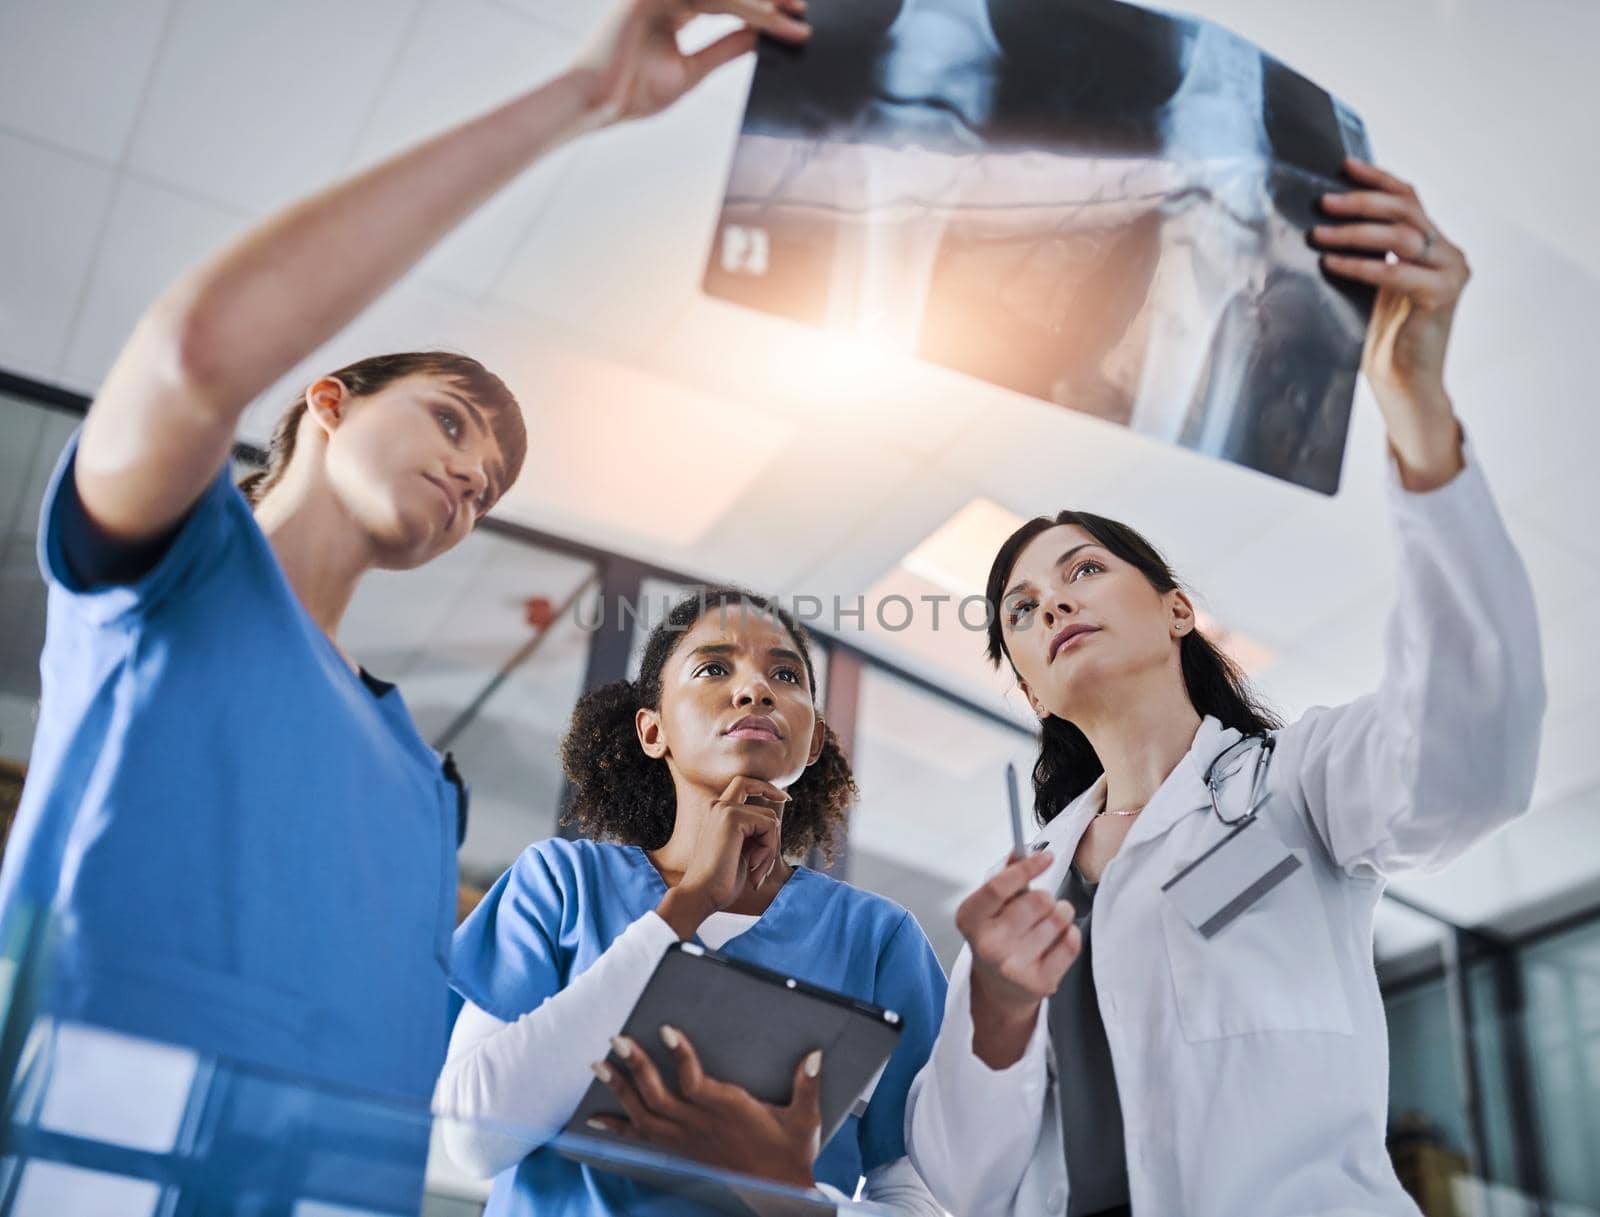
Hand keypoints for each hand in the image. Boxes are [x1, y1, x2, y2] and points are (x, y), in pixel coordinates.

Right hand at [576, 0, 810, 124]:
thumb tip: (760, 38)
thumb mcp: (691, 72)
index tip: (796, 17)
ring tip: (792, 16)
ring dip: (759, 4)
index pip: (726, 0)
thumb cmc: (632, 93)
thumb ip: (725, 50)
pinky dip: (741, 8)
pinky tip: (766, 20)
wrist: (595, 105)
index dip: (760, 7)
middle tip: (802, 7)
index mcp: (673, 11)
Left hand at [587, 1027, 821, 1189]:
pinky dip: (617, 1126)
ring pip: (645, 1115)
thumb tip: (814, 1054)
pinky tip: (594, 1117)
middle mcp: (702, 1126)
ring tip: (599, 1065)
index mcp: (730, 1111)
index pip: (696, 1082)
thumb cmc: (792, 1153)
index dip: (680, 1057)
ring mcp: (688, 1141)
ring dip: (620, 1090)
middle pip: (660, 1096)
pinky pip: (642, 1139)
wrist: (778, 1194)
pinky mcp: (681, 1151)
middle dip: (635, 1067)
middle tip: (616, 1040)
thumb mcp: (807, 1120)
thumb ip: (808, 1085)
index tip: (667, 1030)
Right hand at [657, 776, 787, 937]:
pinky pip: (770, 826)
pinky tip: (754, 865)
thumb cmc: (721, 880)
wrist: (702, 894)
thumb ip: (754, 833)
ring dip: (771, 848)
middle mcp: (718, 805)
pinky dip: (769, 849)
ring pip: (770, 818)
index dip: (766, 787)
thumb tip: (774, 823)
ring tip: (757, 870)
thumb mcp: (743, 851)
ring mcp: (725, 809)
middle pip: (758, 792)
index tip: (784, 799)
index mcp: (717, 812)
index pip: (744, 783)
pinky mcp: (732, 817)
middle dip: (772, 822)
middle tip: (768, 857)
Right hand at [956, 850, 1079, 1068]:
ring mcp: (1014, 967)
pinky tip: (1055, 939)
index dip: (1026, 868)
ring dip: (1060, 913)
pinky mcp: (1040, 982)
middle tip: (1039, 905)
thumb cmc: (996, 937)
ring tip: (1047, 922)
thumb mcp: (989, 907)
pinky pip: (1072, 941)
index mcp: (970, 920)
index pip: (998, 888)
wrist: (999, 988)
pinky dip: (1070, 933)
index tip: (1046, 856)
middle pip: (1037, 900)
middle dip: (1045, 896)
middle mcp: (988, 946)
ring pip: (1059, 918)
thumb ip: (1004, 877)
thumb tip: (1021, 850)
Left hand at [1315, 158, 1468, 488]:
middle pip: (1405, 209)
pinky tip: (1332, 265)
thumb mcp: (1368, 285)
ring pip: (1402, 235)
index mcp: (1431, 244)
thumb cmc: (1378, 337)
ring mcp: (1450, 272)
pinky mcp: (1443, 295)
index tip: (1344, 165)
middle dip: (1361, 201)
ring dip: (1355, 232)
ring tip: (1318, 234)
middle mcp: (1447, 252)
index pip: (1408, 198)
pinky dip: (1362, 266)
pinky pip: (1398, 272)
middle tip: (1323, 201)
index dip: (1377, 178)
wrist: (1402, 384)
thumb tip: (1321, 221)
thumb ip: (1364, 253)